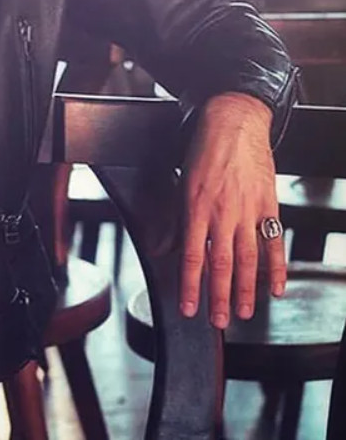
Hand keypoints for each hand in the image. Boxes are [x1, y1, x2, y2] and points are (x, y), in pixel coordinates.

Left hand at [180, 92, 285, 327]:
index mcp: (196, 206)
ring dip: (246, 290)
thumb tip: (168, 249)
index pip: (192, 256)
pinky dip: (276, 268)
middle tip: (219, 322)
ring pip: (247, 259)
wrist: (234, 122)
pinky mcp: (268, 205)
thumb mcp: (182, 182)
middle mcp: (222, 212)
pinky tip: (275, 288)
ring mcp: (248, 210)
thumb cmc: (204, 150)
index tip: (189, 308)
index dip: (190, 286)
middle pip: (221, 264)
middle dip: (219, 297)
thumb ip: (178, 219)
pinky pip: (273, 242)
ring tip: (243, 313)